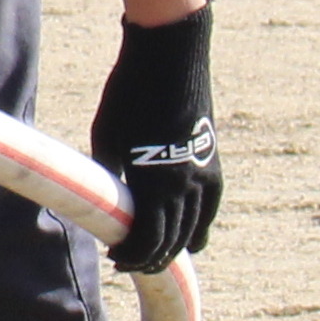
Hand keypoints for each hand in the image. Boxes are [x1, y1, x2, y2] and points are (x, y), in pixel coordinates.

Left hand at [87, 6, 218, 272]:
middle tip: (130, 263)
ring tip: (156, 255)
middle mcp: (185, 185)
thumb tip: (110, 202)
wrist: (170, 57)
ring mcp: (204, 174)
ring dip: (175, 247)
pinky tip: (192, 240)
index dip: (133, 255)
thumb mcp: (106, 136)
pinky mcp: (213, 162)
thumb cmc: (128, 93)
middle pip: (172, 240)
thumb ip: (110, 175)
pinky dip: (200, 227)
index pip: (148, 239)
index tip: (116, 258)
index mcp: (154, 181)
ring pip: (195, 228)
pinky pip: (210, 207)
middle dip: (150, 258)